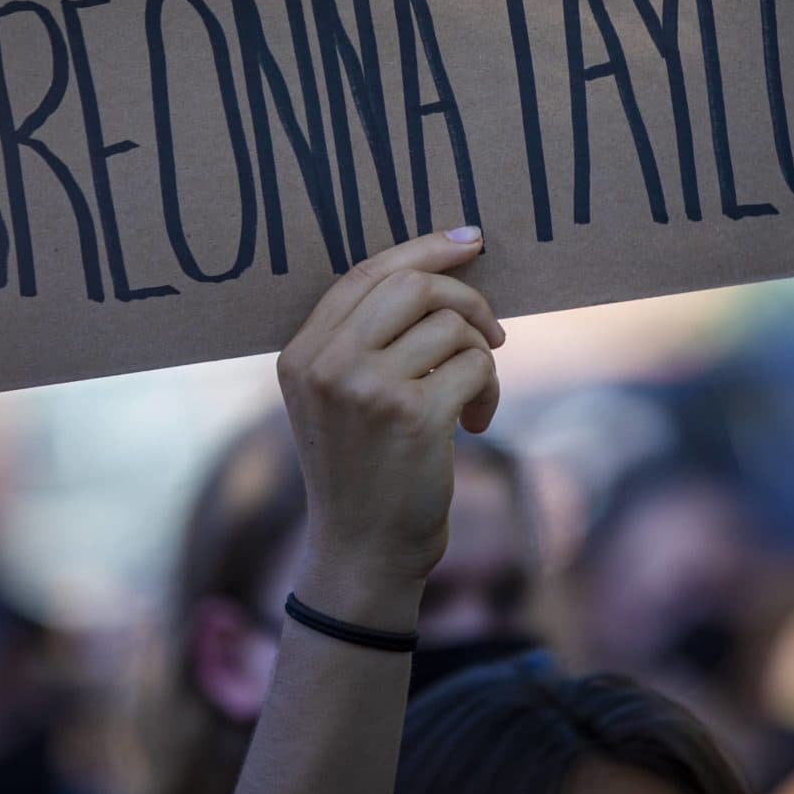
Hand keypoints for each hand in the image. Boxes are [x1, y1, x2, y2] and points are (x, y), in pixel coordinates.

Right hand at [275, 228, 504, 630]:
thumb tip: (436, 273)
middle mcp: (327, 364)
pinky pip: (476, 365)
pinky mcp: (414, 415)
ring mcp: (368, 389)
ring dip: (481, 356)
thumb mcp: (337, 400)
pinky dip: (489, 389)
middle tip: (492, 331)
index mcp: (301, 353)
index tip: (468, 240)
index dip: (423, 250)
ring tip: (473, 396)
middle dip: (466, 298)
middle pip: (413, 286)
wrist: (362, 553)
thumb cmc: (362, 471)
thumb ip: (362, 340)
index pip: (366, 273)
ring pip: (452, 327)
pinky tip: (476, 422)